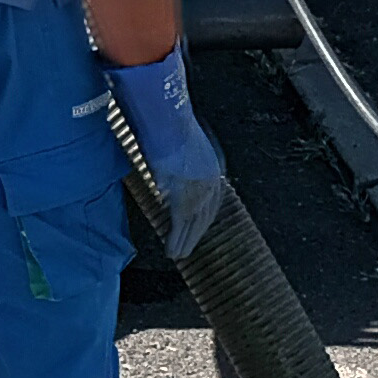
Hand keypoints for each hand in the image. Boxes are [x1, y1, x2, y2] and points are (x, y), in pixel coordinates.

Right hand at [106, 47, 228, 261]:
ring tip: (177, 254)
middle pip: (206, 217)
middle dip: (196, 234)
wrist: (167, 122)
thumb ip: (174, 162)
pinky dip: (177, 241)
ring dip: (185, 242)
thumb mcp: (176, 145)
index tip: (197, 228)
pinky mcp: (184, 200)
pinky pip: (181, 227)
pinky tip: (172, 252)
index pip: (212, 200)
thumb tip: (165, 175)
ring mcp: (199, 192)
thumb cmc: (167, 126)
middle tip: (187, 248)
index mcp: (211, 167)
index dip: (203, 217)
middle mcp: (210, 181)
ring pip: (194, 225)